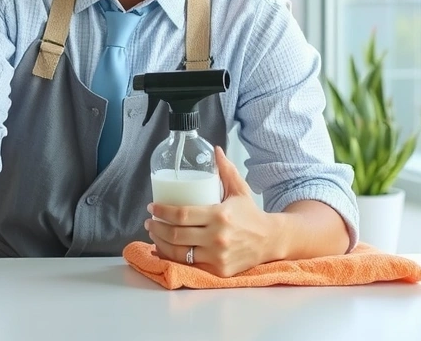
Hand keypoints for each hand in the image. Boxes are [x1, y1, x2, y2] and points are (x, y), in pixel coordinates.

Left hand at [144, 146, 279, 277]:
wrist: (271, 240)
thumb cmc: (251, 214)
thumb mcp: (240, 190)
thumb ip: (226, 170)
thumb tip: (215, 150)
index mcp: (220, 215)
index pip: (182, 214)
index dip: (162, 212)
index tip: (152, 207)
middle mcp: (217, 237)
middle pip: (176, 235)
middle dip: (156, 228)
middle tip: (149, 221)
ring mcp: (218, 256)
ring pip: (179, 253)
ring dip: (160, 243)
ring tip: (154, 234)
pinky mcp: (219, 270)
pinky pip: (190, 265)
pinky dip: (174, 258)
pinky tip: (165, 250)